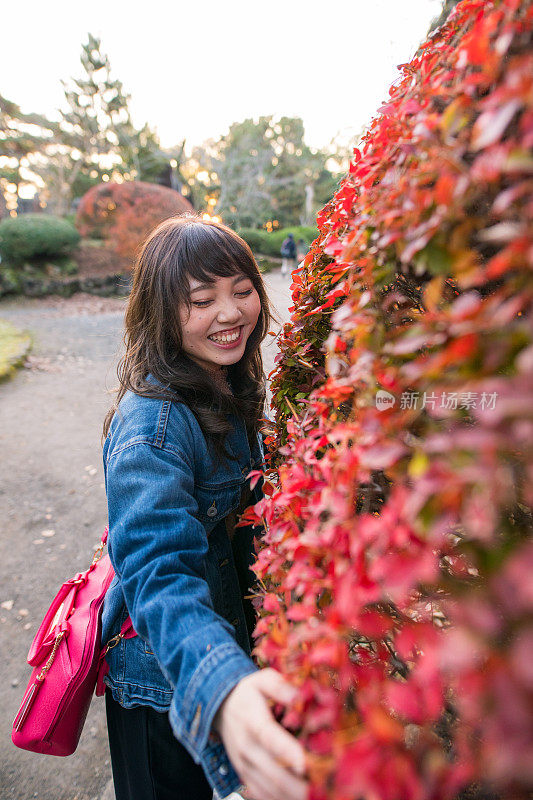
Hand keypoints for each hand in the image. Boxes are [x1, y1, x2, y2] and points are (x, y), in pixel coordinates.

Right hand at [212, 668, 308, 799]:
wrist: (221, 708)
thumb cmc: (248, 694)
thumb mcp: (261, 680)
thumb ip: (279, 685)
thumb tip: (298, 696)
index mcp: (253, 721)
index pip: (270, 738)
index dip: (287, 752)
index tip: (304, 764)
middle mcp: (247, 747)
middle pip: (274, 773)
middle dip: (300, 786)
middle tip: (324, 788)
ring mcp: (245, 765)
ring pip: (270, 791)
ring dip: (293, 796)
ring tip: (318, 795)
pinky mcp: (245, 777)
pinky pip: (262, 796)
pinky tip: (300, 798)